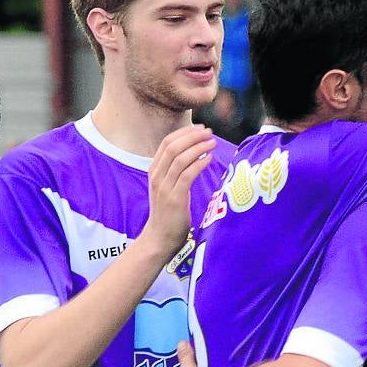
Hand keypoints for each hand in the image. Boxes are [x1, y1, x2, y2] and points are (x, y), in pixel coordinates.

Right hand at [143, 125, 215, 259]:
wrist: (159, 237)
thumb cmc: (168, 213)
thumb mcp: (168, 187)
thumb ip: (176, 171)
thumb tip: (195, 153)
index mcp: (154, 170)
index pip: (166, 142)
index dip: (184, 133)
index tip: (200, 128)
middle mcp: (157, 176)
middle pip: (173, 147)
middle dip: (192, 136)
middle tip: (209, 132)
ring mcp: (164, 187)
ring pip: (180, 158)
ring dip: (198, 147)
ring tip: (213, 143)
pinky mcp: (174, 198)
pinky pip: (187, 175)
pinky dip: (199, 163)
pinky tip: (209, 159)